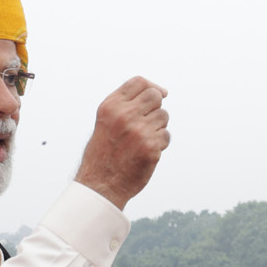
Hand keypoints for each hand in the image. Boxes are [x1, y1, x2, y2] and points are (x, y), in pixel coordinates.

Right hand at [75, 77, 169, 207]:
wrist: (101, 184)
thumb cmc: (104, 152)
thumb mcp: (106, 121)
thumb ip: (125, 104)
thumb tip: (160, 91)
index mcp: (111, 106)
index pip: (139, 82)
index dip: (152, 86)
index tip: (160, 94)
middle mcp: (124, 115)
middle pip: (155, 96)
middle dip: (156, 106)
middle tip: (148, 120)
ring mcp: (139, 131)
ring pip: (163, 116)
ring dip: (158, 126)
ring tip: (142, 139)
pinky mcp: (151, 148)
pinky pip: (166, 136)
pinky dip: (160, 143)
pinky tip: (145, 152)